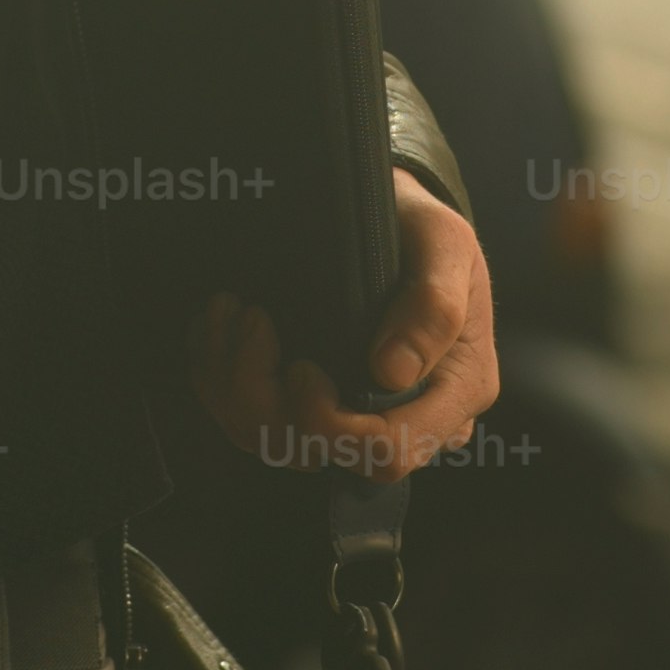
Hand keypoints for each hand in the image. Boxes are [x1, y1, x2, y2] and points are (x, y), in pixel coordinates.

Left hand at [185, 170, 499, 485]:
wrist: (394, 216)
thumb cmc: (426, 234)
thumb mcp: (446, 247)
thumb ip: (434, 307)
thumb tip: (392, 372)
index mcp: (452, 395)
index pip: (389, 453)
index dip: (333, 425)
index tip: (305, 367)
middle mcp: (403, 417)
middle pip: (316, 453)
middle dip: (264, 394)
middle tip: (255, 318)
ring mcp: (352, 415)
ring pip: (268, 439)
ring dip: (232, 379)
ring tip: (234, 312)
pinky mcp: (307, 404)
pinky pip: (243, 418)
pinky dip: (217, 372)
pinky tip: (223, 323)